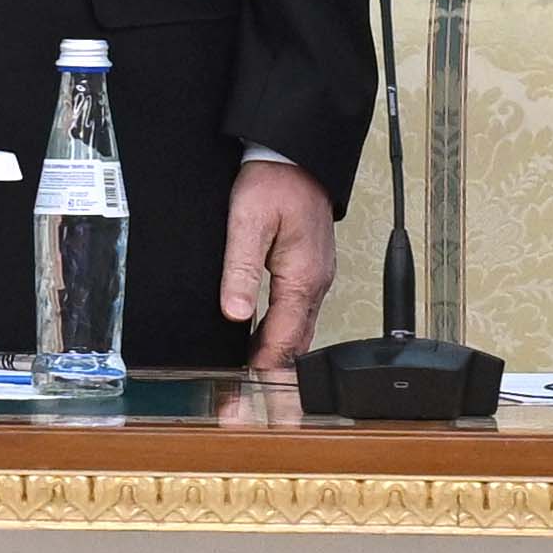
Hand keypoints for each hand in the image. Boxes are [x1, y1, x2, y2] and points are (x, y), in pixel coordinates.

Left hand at [216, 153, 342, 371]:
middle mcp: (316, 282)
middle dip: (273, 372)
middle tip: (248, 398)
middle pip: (297, 341)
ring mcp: (317, 276)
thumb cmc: (275, 182)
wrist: (296, 155)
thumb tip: (236, 313)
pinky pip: (300, 311)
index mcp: (302, 277)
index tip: (246, 391)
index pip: (284, 337)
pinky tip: (265, 338)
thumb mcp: (248, 222)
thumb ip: (241, 269)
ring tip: (253, 377)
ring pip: (301, 328)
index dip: (265, 368)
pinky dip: (284, 331)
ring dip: (279, 353)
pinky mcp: (311, 268)